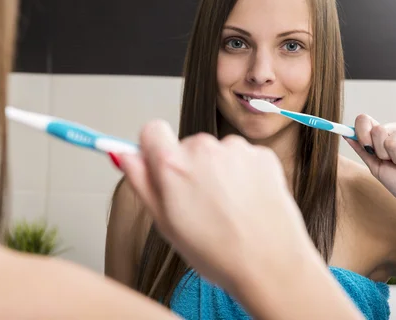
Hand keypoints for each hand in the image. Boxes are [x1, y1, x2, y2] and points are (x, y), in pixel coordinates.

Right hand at [118, 120, 314, 293]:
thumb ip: (141, 182)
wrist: (271, 266)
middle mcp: (203, 148)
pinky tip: (247, 202)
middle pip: (186, 144)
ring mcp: (236, 149)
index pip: (152, 130)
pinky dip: (243, 174)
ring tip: (228, 208)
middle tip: (200, 204)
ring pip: (216, 152)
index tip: (160, 165)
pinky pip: (243, 157)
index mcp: (173, 165)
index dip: (153, 148)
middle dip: (189, 166)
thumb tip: (124, 155)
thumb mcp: (165, 223)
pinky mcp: (262, 154)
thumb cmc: (217, 253)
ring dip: (218, 171)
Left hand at [346, 114, 395, 208]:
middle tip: (393, 162)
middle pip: (376, 130)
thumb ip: (362, 150)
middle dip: (381, 153)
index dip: (360, 132)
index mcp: (381, 134)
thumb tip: (346, 135)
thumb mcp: (376, 166)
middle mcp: (394, 128)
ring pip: (390, 140)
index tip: (366, 148)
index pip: (363, 120)